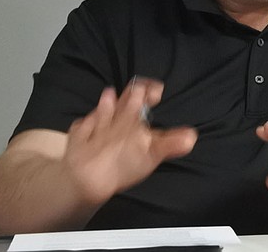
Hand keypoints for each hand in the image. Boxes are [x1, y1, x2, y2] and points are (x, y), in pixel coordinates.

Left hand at [62, 77, 197, 204]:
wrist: (85, 179)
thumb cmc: (122, 164)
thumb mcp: (152, 153)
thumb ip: (171, 143)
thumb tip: (191, 136)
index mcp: (130, 116)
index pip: (141, 94)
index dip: (149, 89)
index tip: (157, 91)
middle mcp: (110, 116)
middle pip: (121, 102)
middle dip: (129, 96)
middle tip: (138, 93)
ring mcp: (90, 126)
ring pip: (99, 112)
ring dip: (105, 105)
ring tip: (108, 96)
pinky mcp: (76, 138)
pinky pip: (80, 128)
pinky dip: (83, 126)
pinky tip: (84, 126)